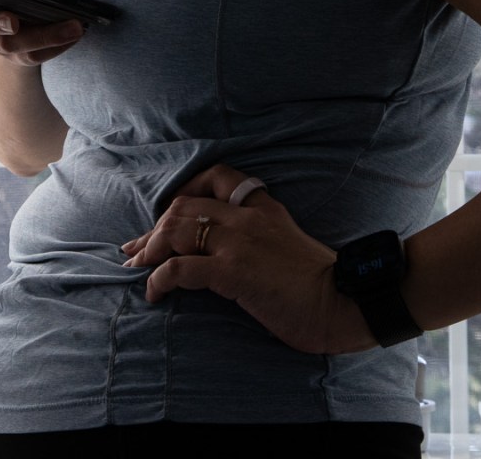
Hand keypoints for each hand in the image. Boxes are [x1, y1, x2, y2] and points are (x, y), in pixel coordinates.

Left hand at [121, 163, 376, 355]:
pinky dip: (159, 279)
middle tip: (137, 251)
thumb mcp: (286, 242)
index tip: (166, 217)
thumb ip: (257, 235)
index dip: (182, 192)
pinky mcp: (232, 271)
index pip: (214, 177)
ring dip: (150, 249)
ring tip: (139, 269)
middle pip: (184, 205)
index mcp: (263, 206)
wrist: (343, 303)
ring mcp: (238, 242)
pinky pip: (180, 268)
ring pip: (177, 229)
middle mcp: (247, 216)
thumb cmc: (317, 283)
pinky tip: (154, 293)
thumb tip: (221, 251)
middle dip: (154, 228)